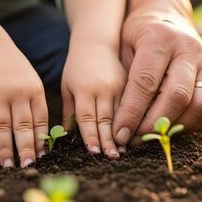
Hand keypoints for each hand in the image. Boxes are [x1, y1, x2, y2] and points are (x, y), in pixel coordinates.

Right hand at [0, 38, 47, 167]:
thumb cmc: (17, 74)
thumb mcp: (33, 85)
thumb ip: (36, 109)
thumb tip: (40, 142)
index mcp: (35, 90)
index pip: (40, 120)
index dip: (39, 141)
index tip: (39, 158)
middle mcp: (18, 92)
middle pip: (22, 125)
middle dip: (24, 148)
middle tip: (26, 166)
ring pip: (2, 126)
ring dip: (4, 148)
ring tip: (7, 164)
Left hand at [61, 41, 126, 158]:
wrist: (96, 43)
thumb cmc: (77, 67)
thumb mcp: (67, 87)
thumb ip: (69, 111)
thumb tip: (65, 136)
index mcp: (84, 89)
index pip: (87, 117)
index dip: (91, 135)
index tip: (94, 152)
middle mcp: (103, 88)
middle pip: (106, 119)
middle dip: (109, 139)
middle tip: (112, 157)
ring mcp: (119, 86)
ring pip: (122, 113)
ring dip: (123, 132)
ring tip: (125, 150)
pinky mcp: (130, 84)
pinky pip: (133, 104)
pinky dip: (134, 119)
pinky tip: (136, 133)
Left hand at [113, 3, 201, 144]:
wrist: (167, 15)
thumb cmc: (137, 36)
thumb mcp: (122, 48)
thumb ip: (124, 82)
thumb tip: (119, 125)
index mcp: (161, 38)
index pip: (146, 82)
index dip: (132, 112)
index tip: (120, 134)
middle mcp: (189, 49)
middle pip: (177, 96)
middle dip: (154, 124)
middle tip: (135, 141)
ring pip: (198, 106)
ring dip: (174, 128)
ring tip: (151, 138)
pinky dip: (188, 125)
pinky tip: (168, 129)